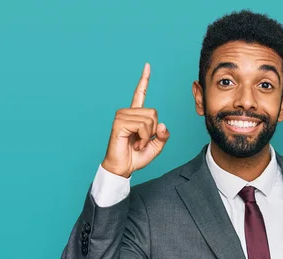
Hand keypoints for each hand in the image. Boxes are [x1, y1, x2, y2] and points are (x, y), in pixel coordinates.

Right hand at [101, 63, 169, 177]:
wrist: (123, 168)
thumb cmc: (136, 156)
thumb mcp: (156, 146)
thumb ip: (163, 135)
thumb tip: (161, 124)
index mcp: (135, 115)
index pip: (140, 94)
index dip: (144, 80)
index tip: (147, 66)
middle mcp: (127, 112)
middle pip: (154, 113)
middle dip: (153, 131)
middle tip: (142, 142)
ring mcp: (122, 116)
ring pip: (149, 120)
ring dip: (147, 137)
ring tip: (137, 144)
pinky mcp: (119, 123)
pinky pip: (142, 126)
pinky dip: (143, 139)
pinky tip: (134, 144)